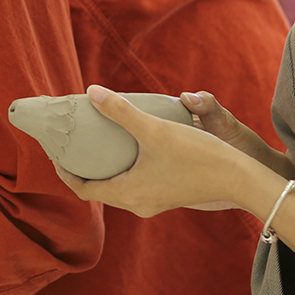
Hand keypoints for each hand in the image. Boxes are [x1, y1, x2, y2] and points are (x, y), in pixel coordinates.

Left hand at [52, 85, 255, 216]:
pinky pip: (134, 187)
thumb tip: (92, 91)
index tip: (56, 154)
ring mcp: (154, 203)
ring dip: (103, 171)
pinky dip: (122, 172)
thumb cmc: (196, 155)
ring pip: (117, 189)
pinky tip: (129, 152)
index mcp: (127, 193)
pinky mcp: (168, 197)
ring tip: (97, 147)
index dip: (65, 172)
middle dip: (82, 170)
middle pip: (98, 190)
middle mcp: (137, 204)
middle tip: (72, 147)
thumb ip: (121, 111)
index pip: (83, 189)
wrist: (239, 178)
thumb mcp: (154, 129)